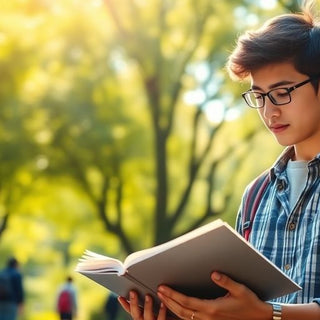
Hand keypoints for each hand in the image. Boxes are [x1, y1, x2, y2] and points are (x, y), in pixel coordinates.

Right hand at [118, 291, 170, 319]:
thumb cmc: (160, 315)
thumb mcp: (151, 312)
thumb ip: (145, 305)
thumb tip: (141, 289)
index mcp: (142, 318)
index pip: (131, 311)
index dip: (125, 305)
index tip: (121, 297)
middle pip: (136, 315)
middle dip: (134, 303)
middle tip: (133, 292)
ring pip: (148, 317)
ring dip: (147, 306)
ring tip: (148, 296)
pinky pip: (161, 319)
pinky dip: (162, 311)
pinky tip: (163, 304)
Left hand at [157, 272, 271, 319]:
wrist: (260, 319)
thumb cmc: (250, 303)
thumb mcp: (240, 290)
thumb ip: (226, 281)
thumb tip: (213, 273)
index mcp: (212, 309)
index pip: (186, 302)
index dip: (172, 295)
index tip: (162, 287)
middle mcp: (208, 318)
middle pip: (181, 311)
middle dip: (168, 301)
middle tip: (157, 291)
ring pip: (185, 318)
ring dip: (172, 308)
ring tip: (163, 298)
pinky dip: (181, 314)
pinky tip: (176, 308)